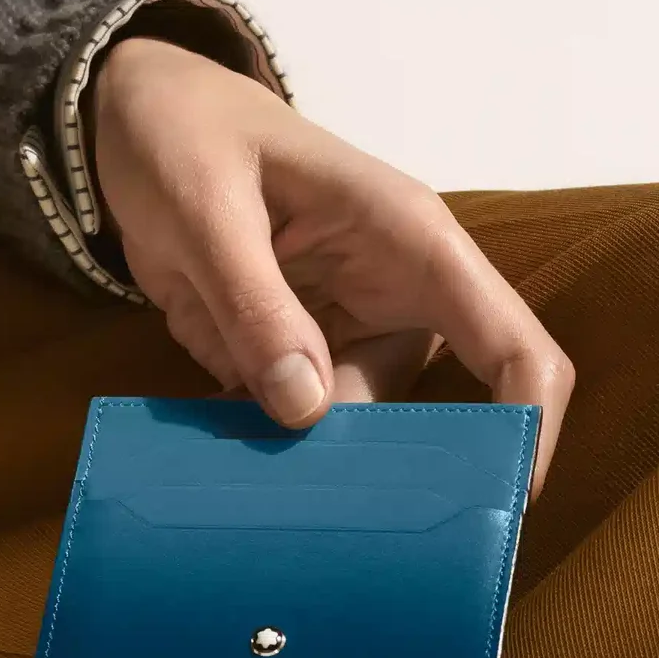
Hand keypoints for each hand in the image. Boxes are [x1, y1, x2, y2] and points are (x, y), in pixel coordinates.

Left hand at [91, 37, 573, 496]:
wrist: (132, 127)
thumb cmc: (185, 137)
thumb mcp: (207, 209)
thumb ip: (255, 303)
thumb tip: (306, 412)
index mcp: (411, 244)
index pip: (511, 343)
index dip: (526, 427)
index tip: (502, 507)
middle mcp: (397, 302)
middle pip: (437, 417)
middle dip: (395, 476)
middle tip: (334, 530)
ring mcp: (347, 339)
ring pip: (359, 435)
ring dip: (313, 471)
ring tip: (256, 497)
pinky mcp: (296, 363)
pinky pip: (296, 429)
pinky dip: (264, 453)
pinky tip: (222, 469)